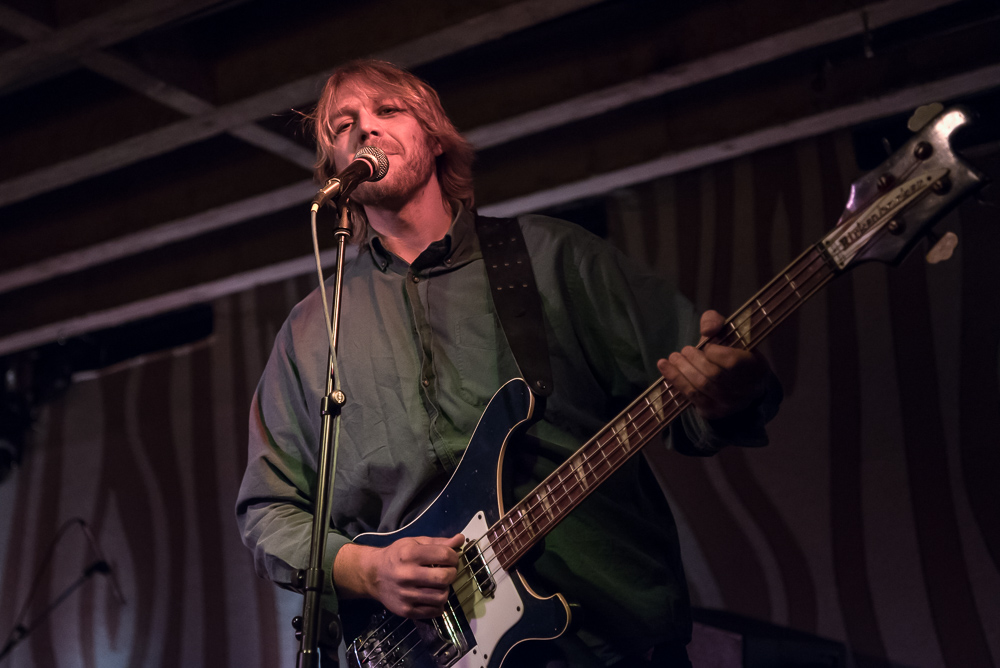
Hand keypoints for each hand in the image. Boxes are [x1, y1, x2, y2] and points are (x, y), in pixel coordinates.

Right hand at [367, 533, 463, 618]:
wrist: (373, 575)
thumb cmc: (397, 556)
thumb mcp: (415, 543)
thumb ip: (439, 542)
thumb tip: (461, 539)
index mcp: (410, 554)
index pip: (444, 555)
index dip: (453, 556)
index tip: (450, 558)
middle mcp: (407, 575)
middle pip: (445, 577)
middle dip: (451, 573)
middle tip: (446, 571)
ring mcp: (406, 595)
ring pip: (441, 596)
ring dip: (445, 589)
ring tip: (438, 584)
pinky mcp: (406, 611)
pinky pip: (434, 611)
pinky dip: (438, 604)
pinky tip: (432, 596)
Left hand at [656, 310, 770, 419]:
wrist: (737, 385)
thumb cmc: (731, 353)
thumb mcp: (728, 333)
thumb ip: (716, 322)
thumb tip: (707, 330)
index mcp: (756, 368)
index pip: (732, 362)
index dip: (714, 353)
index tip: (706, 346)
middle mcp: (747, 390)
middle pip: (713, 375)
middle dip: (693, 360)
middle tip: (684, 350)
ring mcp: (730, 405)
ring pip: (701, 386)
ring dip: (681, 370)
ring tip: (673, 357)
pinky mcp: (713, 412)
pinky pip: (691, 396)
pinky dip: (675, 380)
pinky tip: (665, 367)